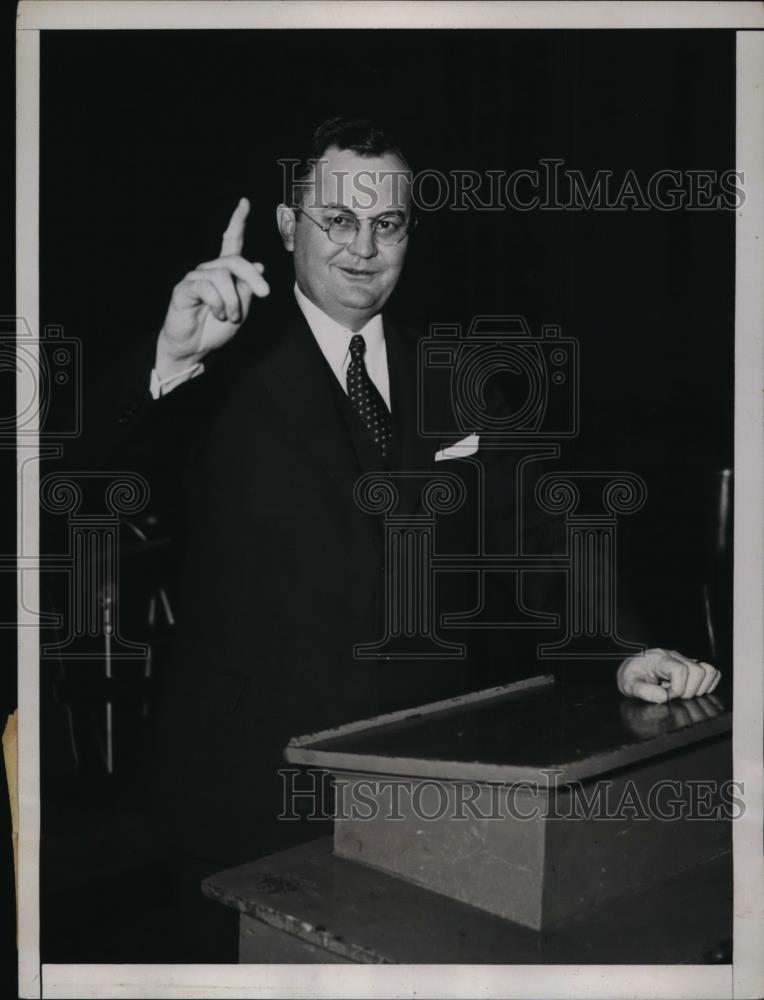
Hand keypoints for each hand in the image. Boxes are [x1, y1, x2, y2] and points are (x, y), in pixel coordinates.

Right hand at [155, 198, 269, 375]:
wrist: (195, 349)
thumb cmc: (216, 330)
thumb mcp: (241, 309)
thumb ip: (247, 288)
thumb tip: (258, 266)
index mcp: (224, 273)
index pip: (230, 242)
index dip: (237, 222)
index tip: (244, 202)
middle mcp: (209, 271)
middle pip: (235, 260)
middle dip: (253, 277)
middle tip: (264, 293)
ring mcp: (195, 278)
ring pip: (223, 277)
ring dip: (233, 301)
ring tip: (229, 317)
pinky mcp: (185, 289)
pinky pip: (207, 288)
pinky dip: (219, 304)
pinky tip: (217, 315)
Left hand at [617, 648, 720, 703]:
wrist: (631, 667)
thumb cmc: (631, 675)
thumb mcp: (628, 684)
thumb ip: (642, 690)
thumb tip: (663, 697)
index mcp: (659, 659)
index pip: (680, 670)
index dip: (678, 688)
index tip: (667, 696)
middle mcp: (674, 656)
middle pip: (698, 670)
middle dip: (689, 690)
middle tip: (674, 695)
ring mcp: (684, 659)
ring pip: (708, 670)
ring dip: (699, 687)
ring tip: (682, 692)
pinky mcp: (690, 665)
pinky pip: (710, 672)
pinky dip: (706, 684)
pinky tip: (690, 689)